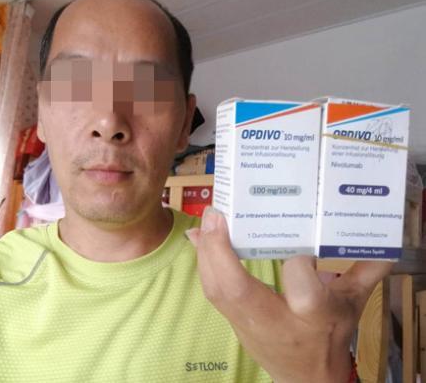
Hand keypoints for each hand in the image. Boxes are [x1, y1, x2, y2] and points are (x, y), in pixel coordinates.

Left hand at [186, 207, 392, 382]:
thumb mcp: (353, 304)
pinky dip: (203, 262)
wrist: (308, 378)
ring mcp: (247, 323)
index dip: (297, 263)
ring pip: (217, 290)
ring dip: (207, 253)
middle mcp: (274, 321)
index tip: (295, 234)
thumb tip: (382, 238)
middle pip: (238, 290)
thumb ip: (365, 269)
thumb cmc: (330, 336)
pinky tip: (198, 238)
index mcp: (313, 316)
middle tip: (217, 213)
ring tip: (207, 219)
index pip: (303, 289)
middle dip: (221, 251)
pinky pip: (212, 292)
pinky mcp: (232, 321)